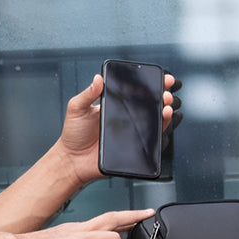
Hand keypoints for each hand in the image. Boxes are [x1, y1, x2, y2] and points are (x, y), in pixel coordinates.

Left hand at [59, 72, 181, 185]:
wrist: (72, 160)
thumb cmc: (73, 135)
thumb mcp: (76, 109)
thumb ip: (87, 94)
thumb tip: (98, 78)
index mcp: (114, 106)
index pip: (135, 92)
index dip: (149, 84)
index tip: (161, 77)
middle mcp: (125, 118)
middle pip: (149, 105)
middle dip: (162, 96)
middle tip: (165, 92)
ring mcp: (130, 133)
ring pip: (154, 121)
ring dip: (164, 112)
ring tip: (166, 105)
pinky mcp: (133, 148)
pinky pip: (151, 140)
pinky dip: (160, 131)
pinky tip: (162, 122)